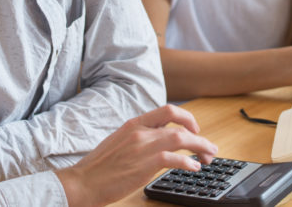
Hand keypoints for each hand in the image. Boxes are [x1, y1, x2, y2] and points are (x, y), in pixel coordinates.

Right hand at [56, 104, 217, 206]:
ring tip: (208, 157)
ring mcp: (143, 146)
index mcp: (134, 124)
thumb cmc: (99, 167)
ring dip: (200, 147)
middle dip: (199, 135)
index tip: (193, 129)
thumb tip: (157, 139)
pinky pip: (176, 158)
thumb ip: (138, 137)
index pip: (167, 110)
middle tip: (208, 147)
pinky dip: (189, 163)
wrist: (83, 182)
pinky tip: (193, 168)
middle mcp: (140, 131)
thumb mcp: (119, 142)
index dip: (186, 118)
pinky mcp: (145, 164)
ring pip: (181, 139)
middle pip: (179, 124)